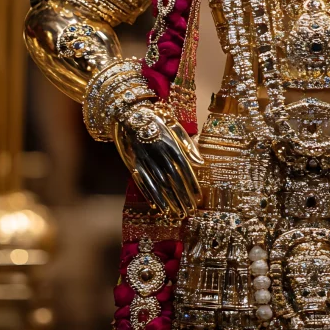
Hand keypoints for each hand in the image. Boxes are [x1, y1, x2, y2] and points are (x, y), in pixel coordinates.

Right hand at [114, 103, 203, 217]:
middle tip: (191, 211)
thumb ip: (188, 145)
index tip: (199, 197)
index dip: (192, 183)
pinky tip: (160, 207)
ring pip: (159, 184)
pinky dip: (151, 196)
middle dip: (183, 196)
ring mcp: (144, 160)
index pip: (184, 167)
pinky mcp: (133, 164)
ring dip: (169, 201)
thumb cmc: (157, 120)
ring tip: (178, 214)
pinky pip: (143, 183)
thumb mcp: (175, 126)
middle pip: (173, 179)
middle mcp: (158, 153)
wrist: (128, 114)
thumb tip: (201, 162)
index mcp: (170, 143)